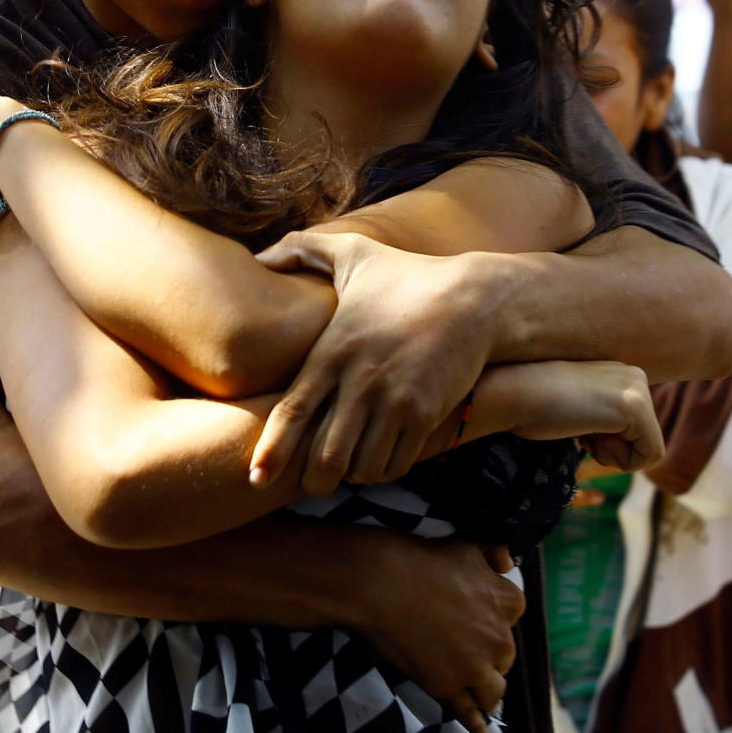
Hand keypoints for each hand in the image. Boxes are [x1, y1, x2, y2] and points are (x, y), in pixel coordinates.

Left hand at [251, 231, 493, 495]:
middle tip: (312, 483)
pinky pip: (396, 463)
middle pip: (324, 455)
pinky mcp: (426, 414)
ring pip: (361, 467)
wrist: (475, 298)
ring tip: (349, 468)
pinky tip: (381, 458)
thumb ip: (302, 249)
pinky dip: (385, 470)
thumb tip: (259, 258)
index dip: (272, 449)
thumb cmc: (409, 275)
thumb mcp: (354, 252)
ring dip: (352, 474)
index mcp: (333, 350)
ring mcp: (395, 401)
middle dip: (313, 479)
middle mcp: (360, 380)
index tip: (256, 477)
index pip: (292, 411)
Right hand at [360, 535, 523, 732]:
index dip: (492, 612)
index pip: (513, 613)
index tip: (473, 610)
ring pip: (494, 689)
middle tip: (460, 640)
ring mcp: (476, 668)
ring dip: (484, 684)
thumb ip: (493, 552)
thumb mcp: (466, 544)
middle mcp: (500, 639)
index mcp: (508, 602)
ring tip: (467, 680)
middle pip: (505, 654)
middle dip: (488, 651)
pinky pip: (470, 714)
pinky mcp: (449, 689)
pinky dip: (476, 724)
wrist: (381, 582)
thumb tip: (507, 563)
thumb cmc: (422, 559)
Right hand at [480, 359, 663, 470]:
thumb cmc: (531, 405)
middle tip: (576, 426)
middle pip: (644, 439)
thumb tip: (609, 435)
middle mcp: (634, 374)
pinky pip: (648, 456)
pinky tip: (588, 434)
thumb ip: (597, 413)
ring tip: (580, 427)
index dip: (602, 440)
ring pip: (648, 450)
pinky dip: (618, 460)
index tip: (573, 420)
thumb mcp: (574, 406)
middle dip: (610, 447)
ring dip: (611, 453)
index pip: (633, 430)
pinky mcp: (635, 408)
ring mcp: (637, 389)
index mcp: (620, 372)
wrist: (511, 393)